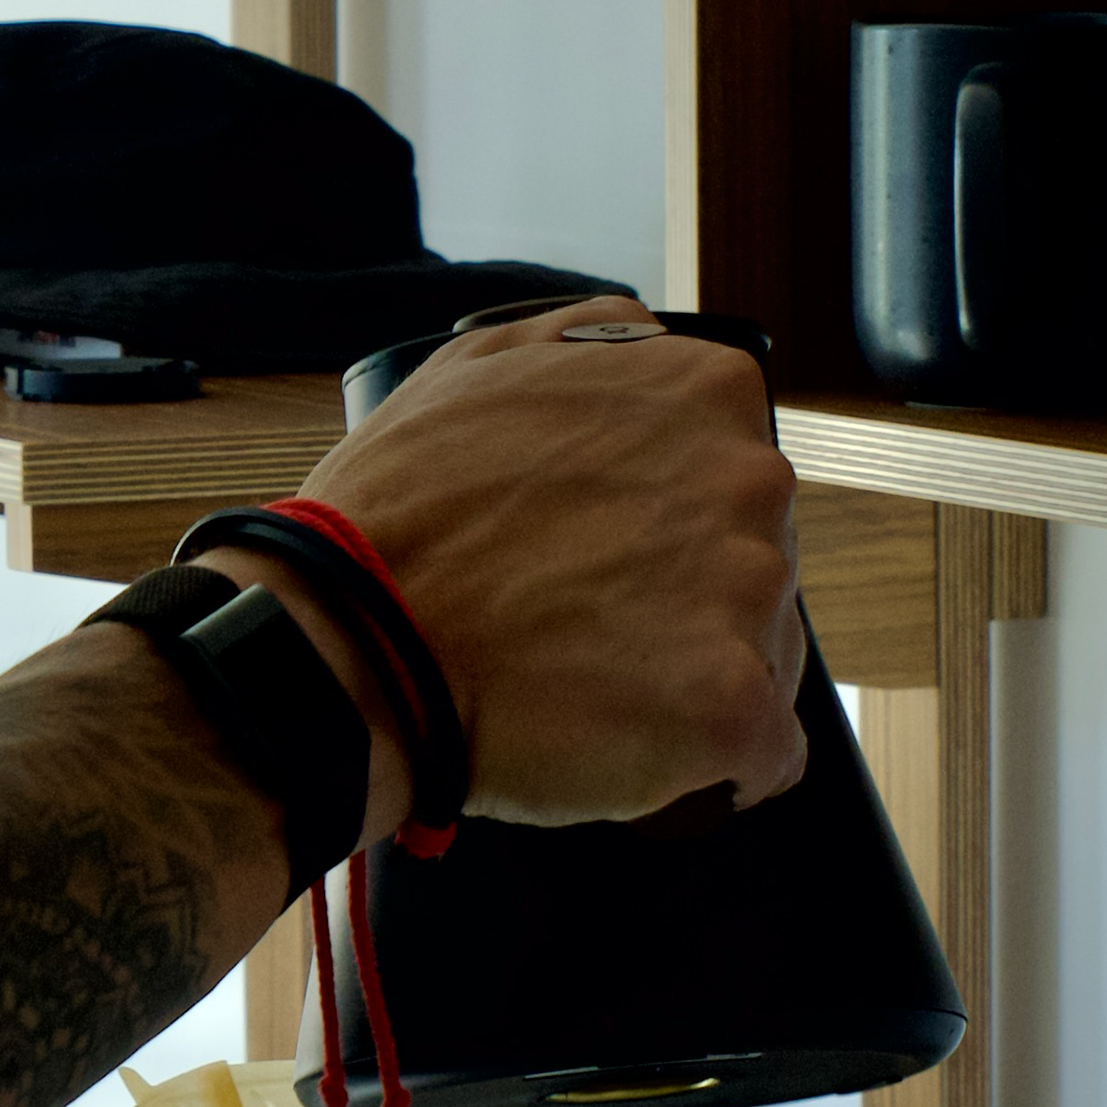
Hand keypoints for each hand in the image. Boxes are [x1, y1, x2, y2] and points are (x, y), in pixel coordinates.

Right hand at [289, 298, 807, 829]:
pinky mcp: (732, 706)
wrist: (343, 641)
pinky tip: (626, 748)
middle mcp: (750, 481)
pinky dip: (708, 767)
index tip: (596, 557)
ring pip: (758, 658)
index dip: (662, 530)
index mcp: (708, 392)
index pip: (734, 476)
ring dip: (686, 679)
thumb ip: (590, 340)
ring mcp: (749, 594)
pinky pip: (762, 754)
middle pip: (755, 568)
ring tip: (580, 683)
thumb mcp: (480, 363)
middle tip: (575, 624)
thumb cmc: (394, 513)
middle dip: (682, 603)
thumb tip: (650, 341)